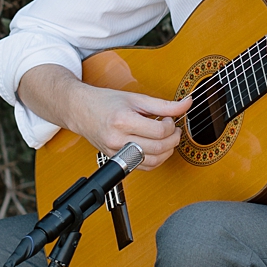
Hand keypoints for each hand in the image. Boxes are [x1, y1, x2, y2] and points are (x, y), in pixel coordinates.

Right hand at [17, 65, 190, 168]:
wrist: (80, 110)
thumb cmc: (105, 102)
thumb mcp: (136, 98)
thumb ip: (164, 105)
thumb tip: (187, 104)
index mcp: (123, 121)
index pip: (159, 131)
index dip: (171, 126)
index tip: (170, 119)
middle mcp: (117, 139)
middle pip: (158, 148)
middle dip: (173, 139)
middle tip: (174, 130)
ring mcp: (115, 152)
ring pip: (152, 162)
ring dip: (166, 153)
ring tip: (167, 140)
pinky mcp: (115, 159)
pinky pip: (142, 167)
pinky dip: (155, 161)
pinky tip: (157, 149)